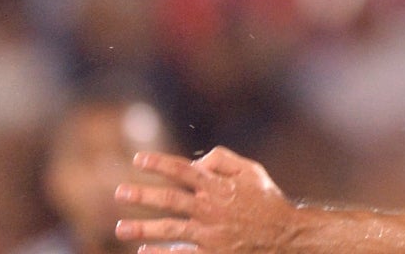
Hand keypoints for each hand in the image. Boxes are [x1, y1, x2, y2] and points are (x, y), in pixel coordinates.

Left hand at [115, 147, 296, 253]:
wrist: (285, 235)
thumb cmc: (265, 200)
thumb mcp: (251, 172)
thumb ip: (224, 160)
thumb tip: (197, 162)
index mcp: (219, 186)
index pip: (184, 171)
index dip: (160, 164)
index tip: (138, 160)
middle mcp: (212, 209)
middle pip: (171, 200)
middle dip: (143, 196)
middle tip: (120, 193)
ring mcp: (211, 234)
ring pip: (171, 230)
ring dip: (143, 229)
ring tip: (120, 228)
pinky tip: (143, 251)